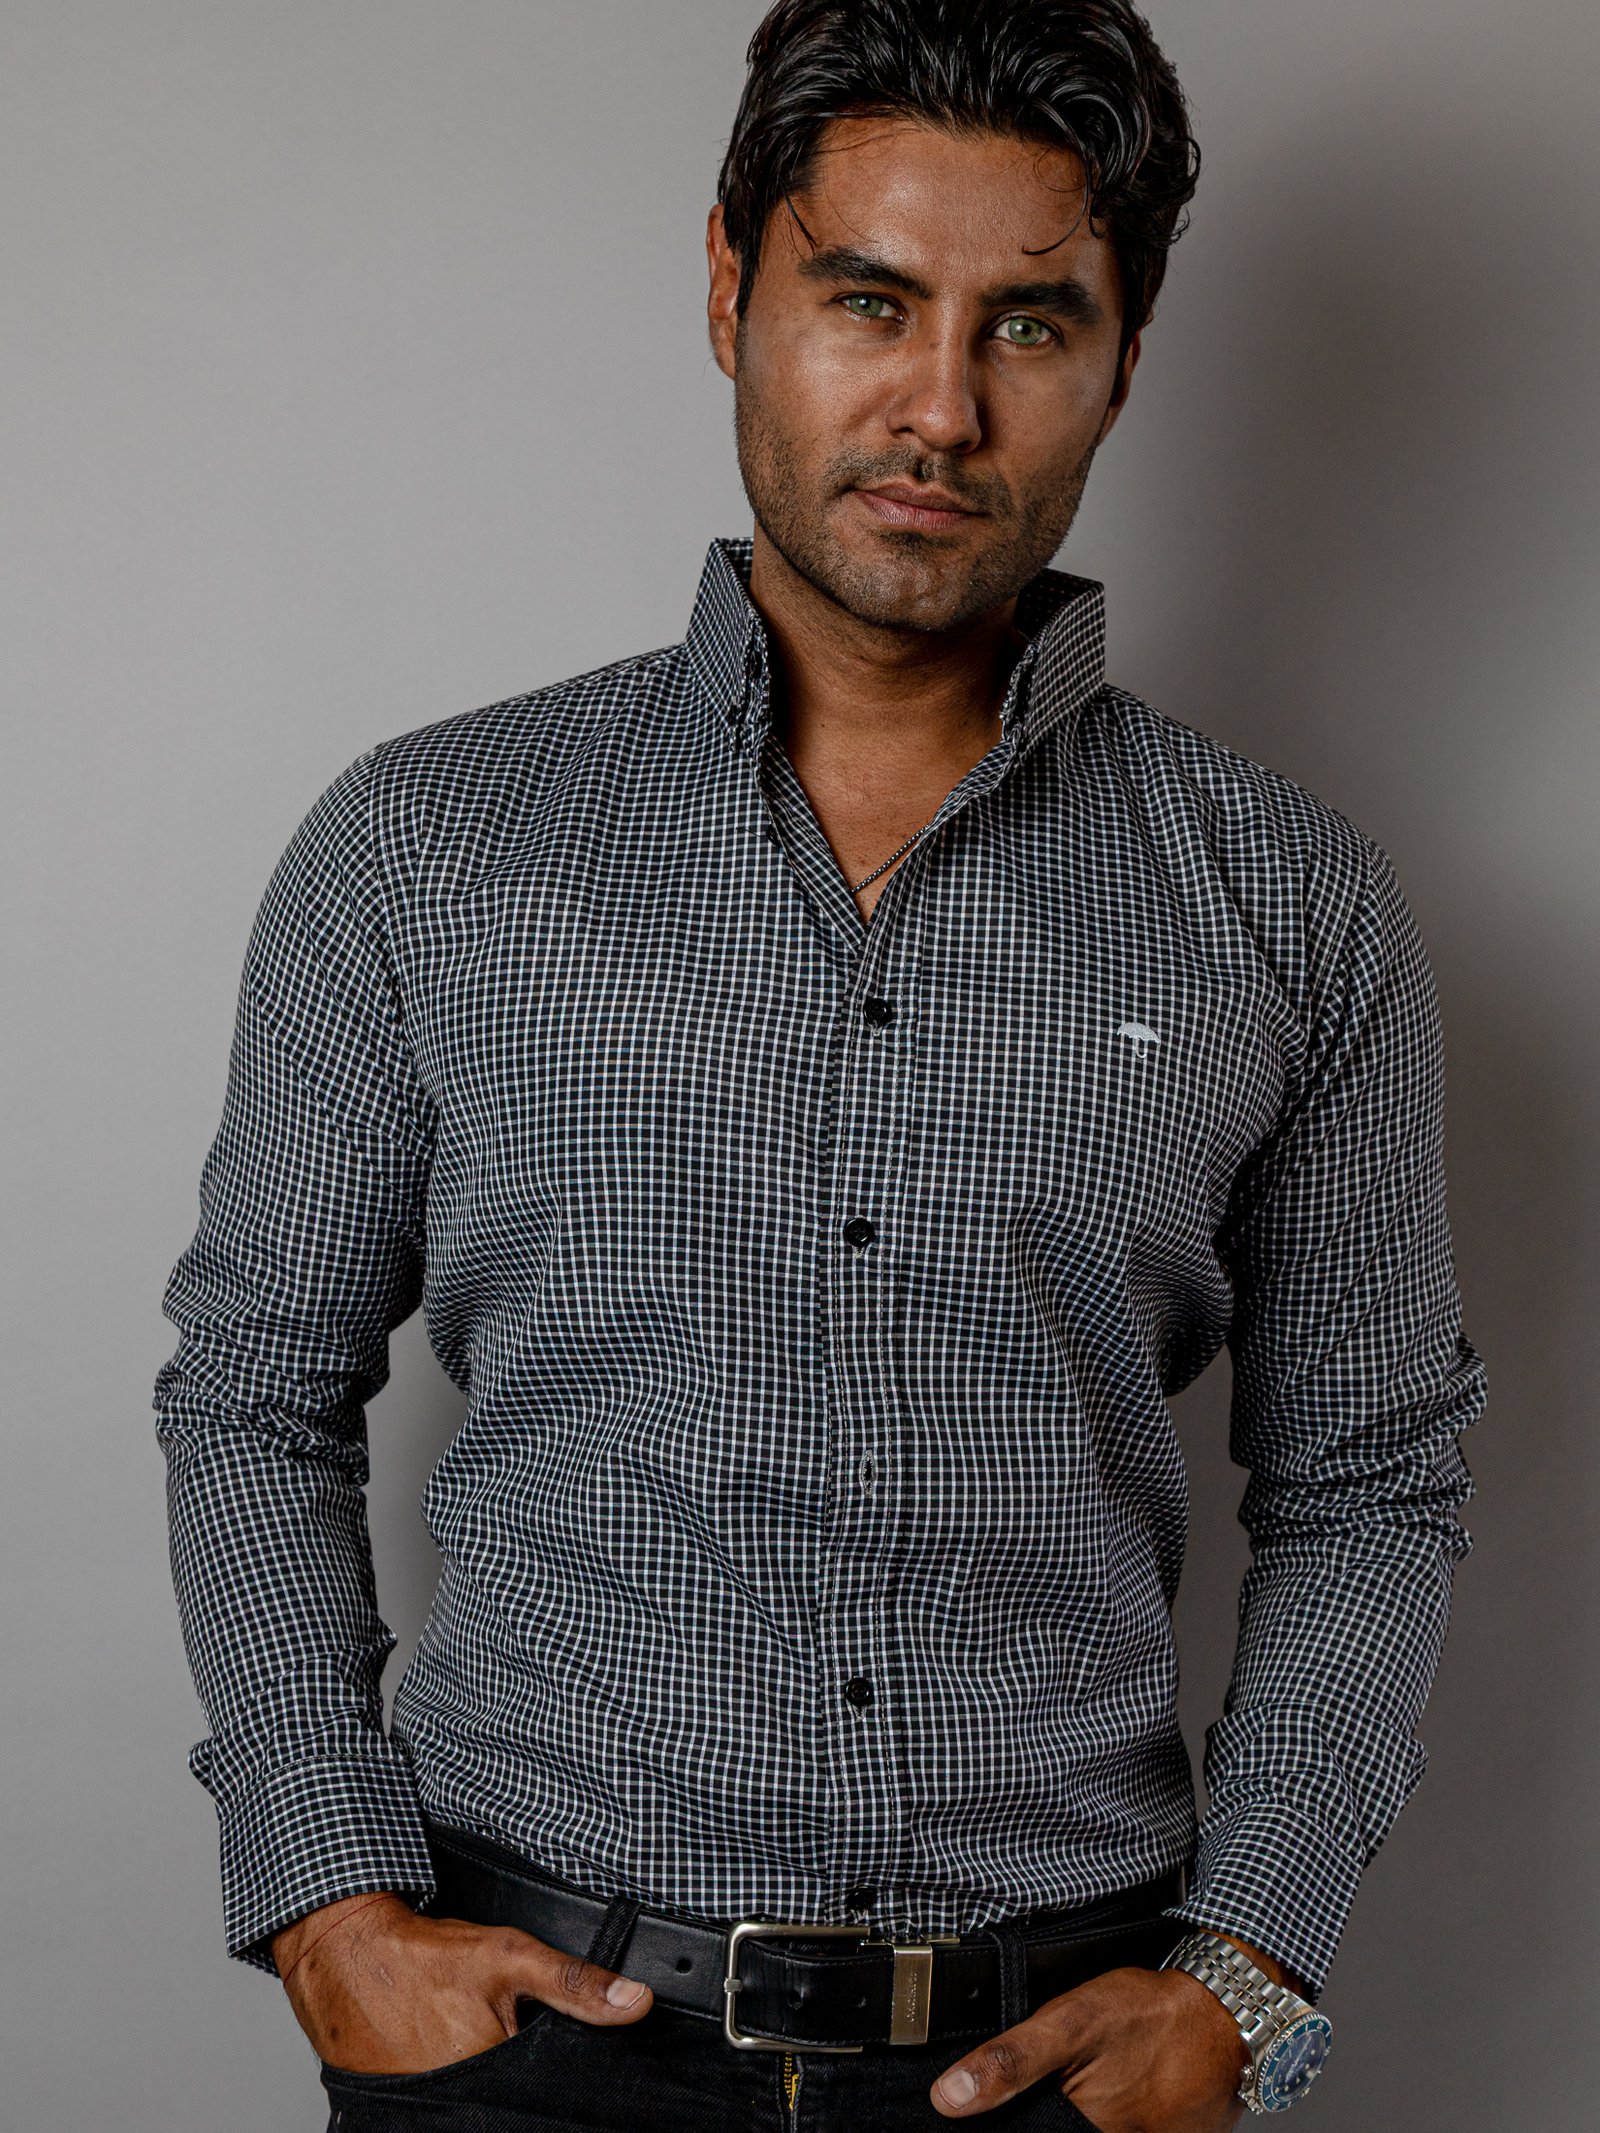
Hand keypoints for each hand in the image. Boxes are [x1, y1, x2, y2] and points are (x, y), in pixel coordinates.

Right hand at [271, 1892, 654, 2075]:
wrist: (345, 1956)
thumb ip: (574, 1983)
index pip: (549, 2094)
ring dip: (492, 2085)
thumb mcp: (508, 1956)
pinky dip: (460, 2090)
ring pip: (485, 2105)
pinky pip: (449, 2107)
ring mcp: (432, 2110)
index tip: (556, 2056)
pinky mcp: (403, 2113)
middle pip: (516, 2099)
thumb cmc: (423, 1957)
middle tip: (503, 2033)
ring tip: (477, 2040)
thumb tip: (637, 2002)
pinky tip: (453, 2055)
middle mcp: (462, 2102)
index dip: (559, 2077)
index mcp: (494, 2075)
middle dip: (524, 2080)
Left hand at [929, 1963, 1248, 2130]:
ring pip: (1091, 2132)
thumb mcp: (1071, 2020)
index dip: (1016, 2122)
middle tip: (1078, 2074)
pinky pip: (1126, 2131)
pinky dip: (1114, 2115)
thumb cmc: (1150, 2013)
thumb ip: (1010, 2060)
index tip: (1039, 2093)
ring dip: (1087, 2112)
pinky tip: (1122, 2087)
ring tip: (1102, 2076)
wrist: (1227, 2013)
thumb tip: (948, 2098)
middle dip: (1056, 2113)